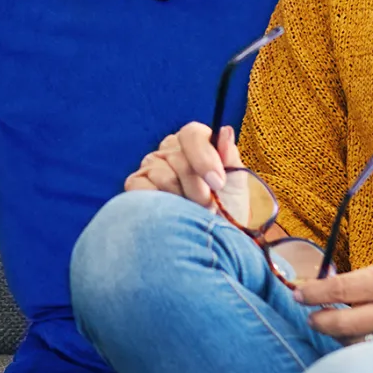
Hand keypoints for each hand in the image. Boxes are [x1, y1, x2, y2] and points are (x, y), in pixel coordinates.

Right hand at [123, 121, 242, 207]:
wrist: (214, 241)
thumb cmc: (226, 209)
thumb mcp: (236, 183)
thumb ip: (229, 156)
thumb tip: (225, 131)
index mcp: (194, 144)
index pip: (191, 134)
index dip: (204, 157)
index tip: (217, 183)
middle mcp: (170, 151)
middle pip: (177, 157)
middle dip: (196, 186)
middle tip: (207, 206)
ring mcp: (151, 167)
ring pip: (161, 175)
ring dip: (180, 199)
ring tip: (190, 213)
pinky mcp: (136, 184)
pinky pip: (140, 187)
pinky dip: (157, 203)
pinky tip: (170, 212)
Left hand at [293, 243, 372, 342]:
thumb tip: (343, 286)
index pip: (339, 289)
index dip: (312, 293)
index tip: (298, 293)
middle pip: (343, 324)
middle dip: (320, 321)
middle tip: (311, 317)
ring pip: (363, 345)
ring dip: (343, 339)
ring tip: (335, 330)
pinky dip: (372, 350)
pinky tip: (364, 344)